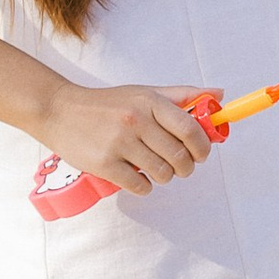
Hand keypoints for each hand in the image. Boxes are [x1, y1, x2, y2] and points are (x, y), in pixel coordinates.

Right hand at [46, 80, 218, 196]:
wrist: (59, 111)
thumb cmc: (107, 104)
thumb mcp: (144, 92)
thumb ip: (182, 95)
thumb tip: (219, 95)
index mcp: (150, 102)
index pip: (191, 129)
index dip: (203, 147)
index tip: (201, 154)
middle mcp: (136, 121)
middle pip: (180, 156)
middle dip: (186, 167)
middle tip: (181, 168)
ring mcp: (119, 143)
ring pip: (162, 173)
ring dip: (165, 177)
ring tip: (157, 170)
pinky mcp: (104, 164)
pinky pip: (140, 185)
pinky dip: (145, 186)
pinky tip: (138, 178)